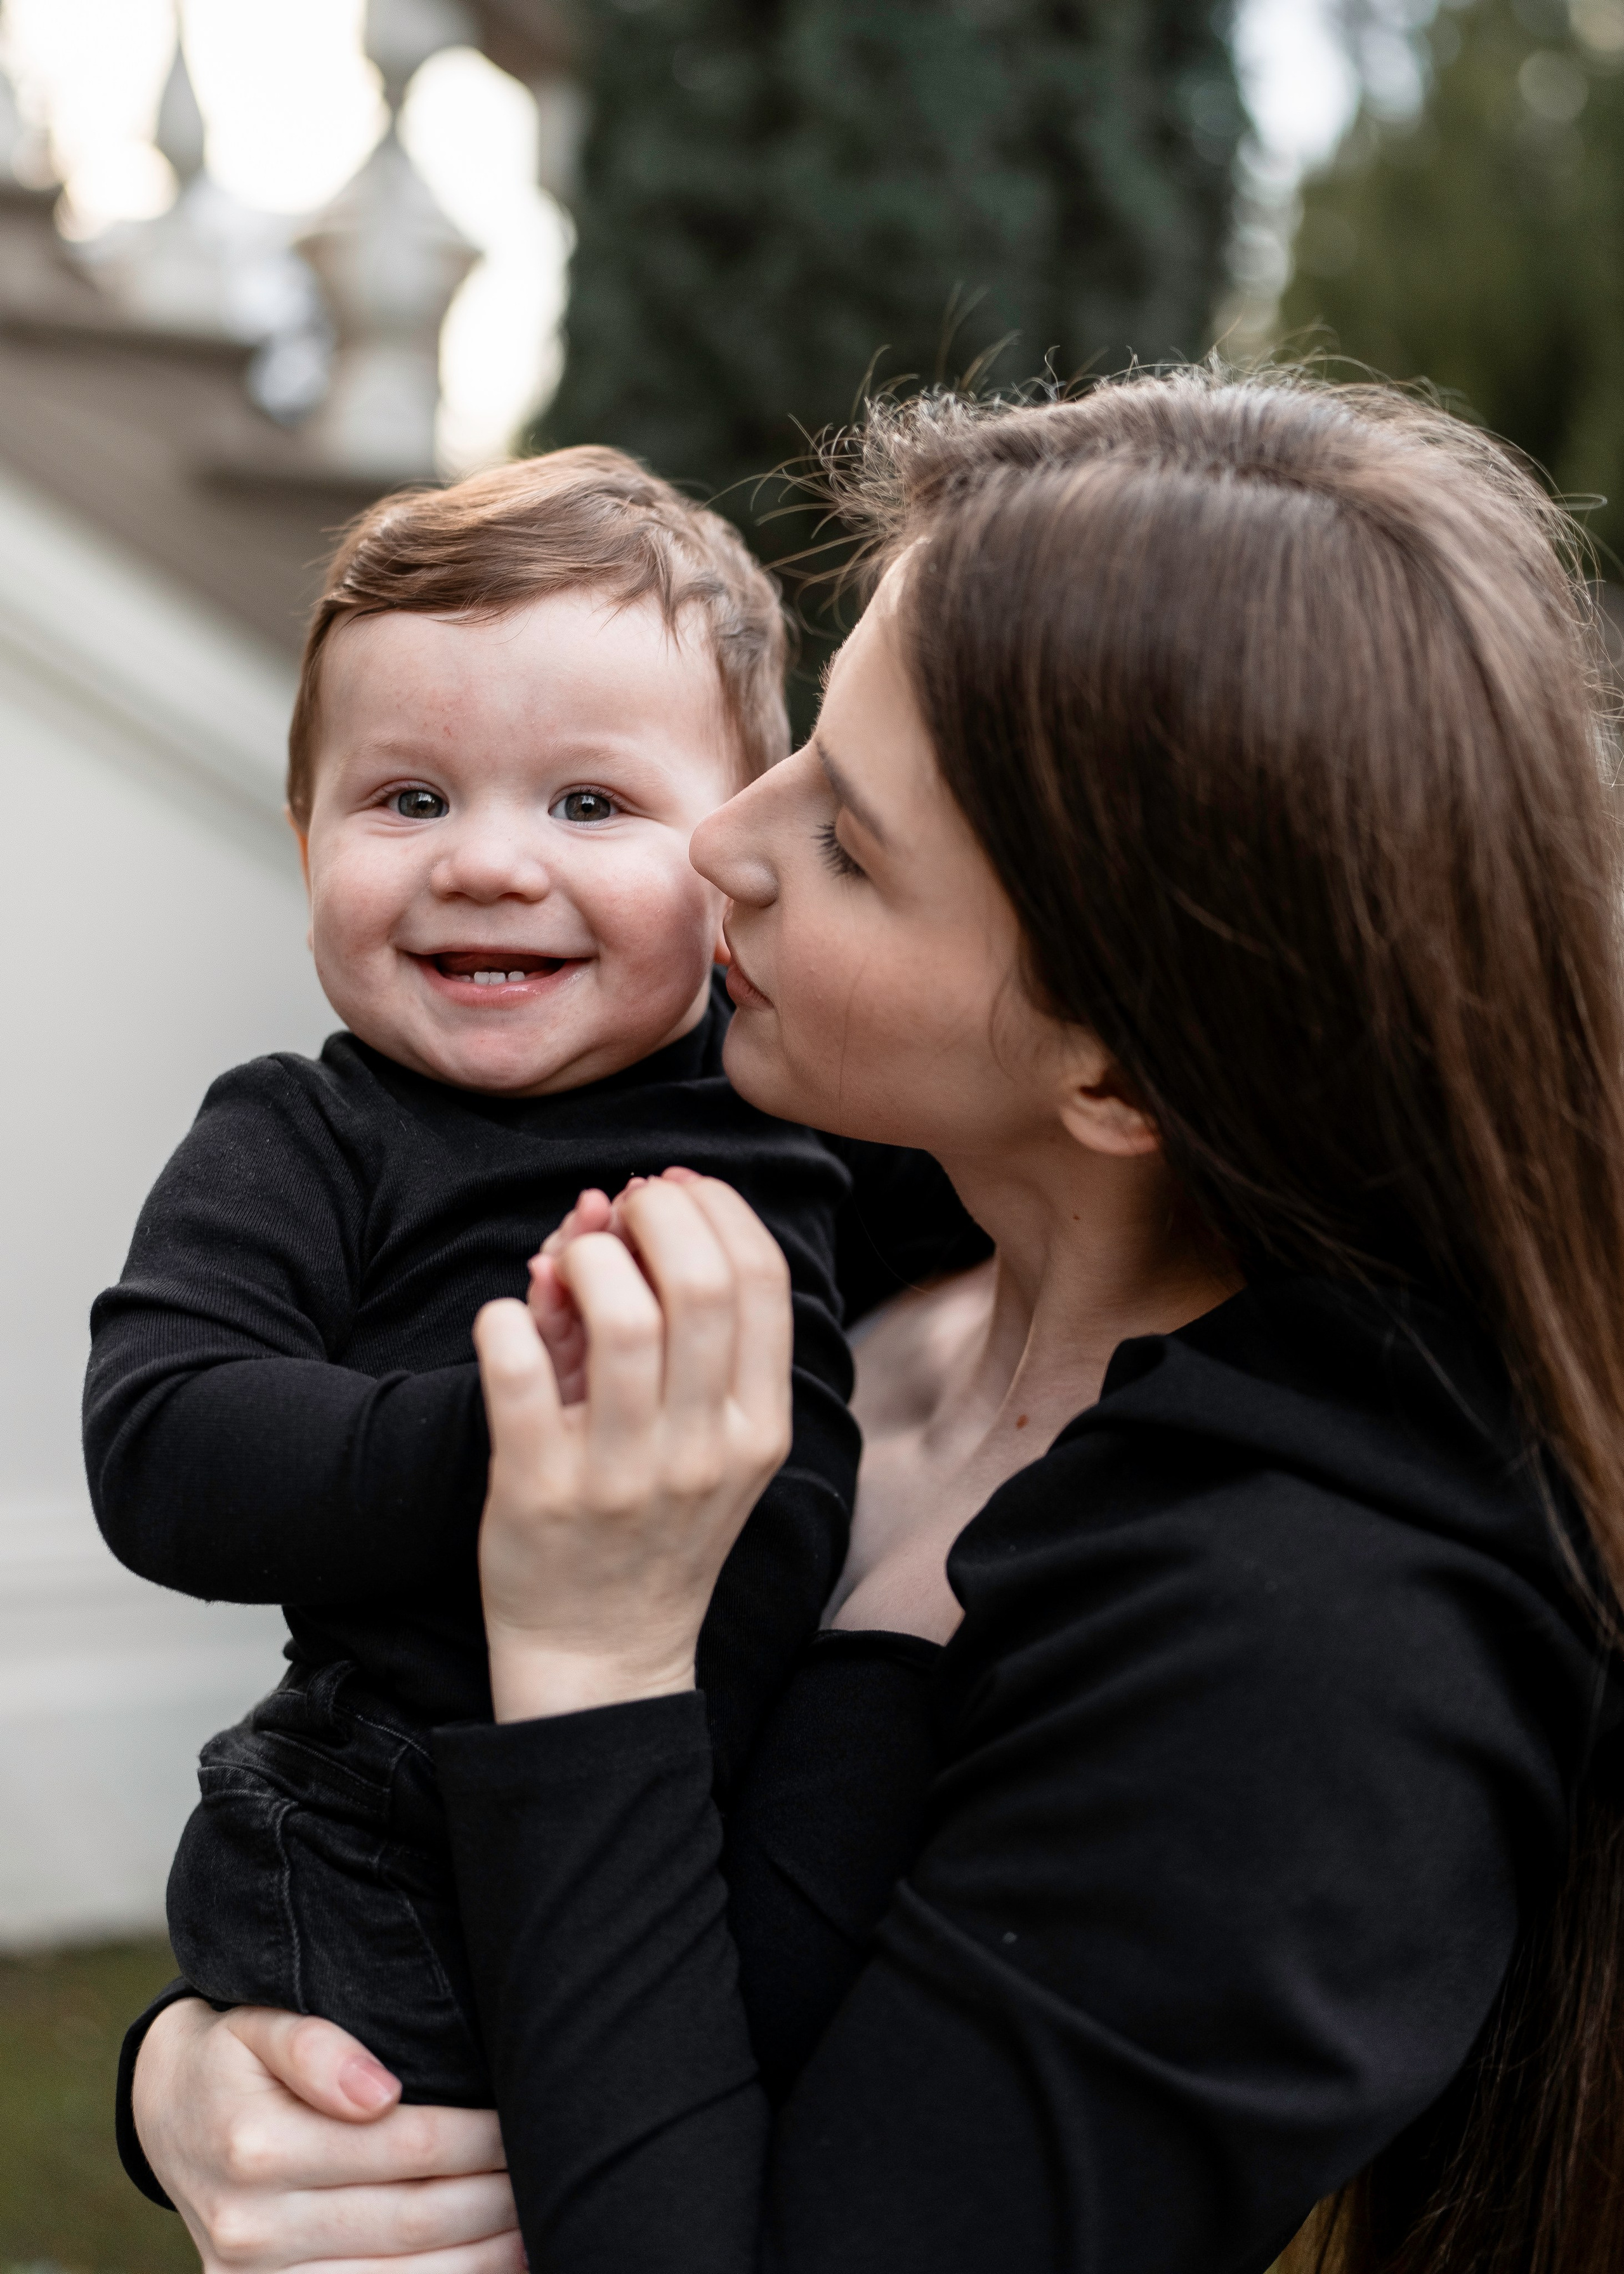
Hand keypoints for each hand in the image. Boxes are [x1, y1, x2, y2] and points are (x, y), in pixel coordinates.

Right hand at [132, 1998, 516, 2273]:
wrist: (169, 2115)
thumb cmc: (235, 2057)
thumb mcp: (261, 2025)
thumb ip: (315, 2045)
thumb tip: (377, 2091)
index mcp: (255, 2145)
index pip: (404, 2144)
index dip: (476, 2136)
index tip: (523, 2121)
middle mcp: (250, 2225)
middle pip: (411, 2217)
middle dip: (492, 2197)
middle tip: (549, 2171)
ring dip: (479, 2258)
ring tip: (532, 2227)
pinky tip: (489, 2267)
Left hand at [478, 1169, 793, 1721]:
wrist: (602, 1654)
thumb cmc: (655, 1530)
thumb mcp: (704, 1441)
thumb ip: (676, 1331)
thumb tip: (608, 1210)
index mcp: (758, 1425)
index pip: (762, 1279)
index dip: (716, 1209)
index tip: (674, 1193)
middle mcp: (702, 1447)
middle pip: (699, 1283)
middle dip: (654, 1216)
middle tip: (616, 1215)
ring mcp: (620, 1473)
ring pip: (617, 1317)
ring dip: (583, 1260)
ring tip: (564, 1266)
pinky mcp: (537, 1491)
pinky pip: (517, 1373)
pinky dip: (504, 1320)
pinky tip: (506, 1320)